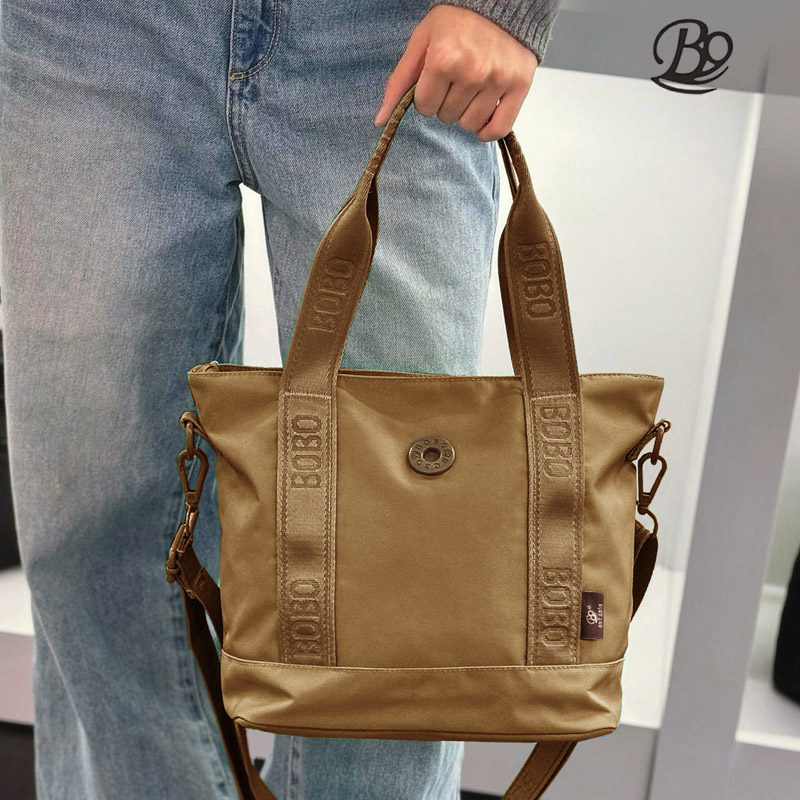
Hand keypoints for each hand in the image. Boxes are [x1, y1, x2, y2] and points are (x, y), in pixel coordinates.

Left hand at [373, 5, 537, 140]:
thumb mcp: (421, 42)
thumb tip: (380, 120)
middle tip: (455, 80)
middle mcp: (472, 71)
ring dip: (466, 114)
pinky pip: (499, 128)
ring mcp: (498, 80)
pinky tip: (482, 116)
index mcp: (444, 58)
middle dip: (446, 103)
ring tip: (471, 90)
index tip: (435, 81)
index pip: (425, 107)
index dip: (427, 97)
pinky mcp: (519, 85)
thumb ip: (399, 82)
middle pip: (447, 116)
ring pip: (470, 124)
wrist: (499, 2)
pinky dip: (487, 130)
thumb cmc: (457, 21)